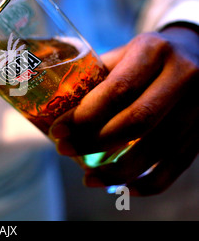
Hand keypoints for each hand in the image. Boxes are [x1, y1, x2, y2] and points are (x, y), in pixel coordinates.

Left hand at [49, 26, 198, 195]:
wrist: (197, 53)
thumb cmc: (148, 56)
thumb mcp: (125, 52)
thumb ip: (97, 74)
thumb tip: (56, 103)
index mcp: (153, 51)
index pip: (116, 90)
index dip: (84, 116)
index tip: (58, 131)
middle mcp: (183, 76)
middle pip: (136, 121)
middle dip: (94, 142)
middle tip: (65, 150)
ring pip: (158, 148)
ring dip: (118, 171)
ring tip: (89, 179)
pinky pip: (178, 164)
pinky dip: (150, 182)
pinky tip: (127, 189)